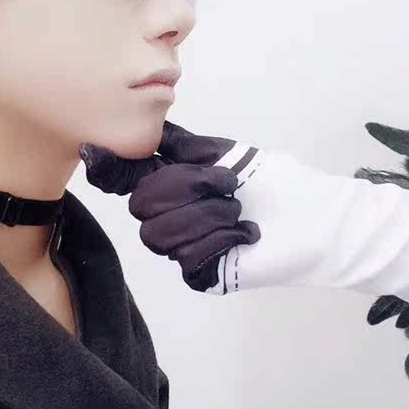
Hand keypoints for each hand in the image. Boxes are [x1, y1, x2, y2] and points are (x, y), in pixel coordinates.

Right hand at [79, 121, 261, 291]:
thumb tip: (120, 133)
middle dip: (190, 189)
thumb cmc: (271, 183)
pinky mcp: (200, 274)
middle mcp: (167, 219)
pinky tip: (247, 235)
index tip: (96, 151)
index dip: (109, 169)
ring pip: (163, 235)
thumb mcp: (216, 153)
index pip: (123, 179)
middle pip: (142, 206)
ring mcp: (182, 249)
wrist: (312, 217)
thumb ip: (170, 144)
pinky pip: (190, 258)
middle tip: (226, 187)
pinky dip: (223, 239)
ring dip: (210, 216)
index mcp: (168, 186)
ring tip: (239, 212)